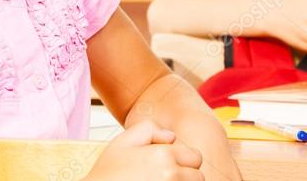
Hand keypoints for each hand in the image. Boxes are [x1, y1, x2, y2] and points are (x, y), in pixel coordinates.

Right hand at [85, 120, 203, 179]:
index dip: (185, 160)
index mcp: (163, 155)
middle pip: (198, 177)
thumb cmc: (108, 172)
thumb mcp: (122, 142)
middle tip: (166, 177)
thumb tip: (172, 137)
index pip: (195, 157)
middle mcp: (171, 175)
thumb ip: (148, 130)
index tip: (172, 165)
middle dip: (187, 176)